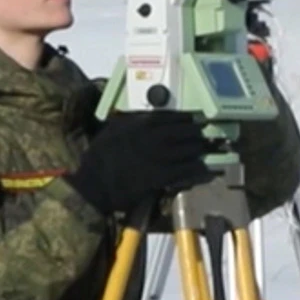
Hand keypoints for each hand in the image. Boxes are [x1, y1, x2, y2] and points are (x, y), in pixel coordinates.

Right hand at [65, 110, 217, 216]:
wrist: (93, 183)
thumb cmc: (98, 157)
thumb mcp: (111, 130)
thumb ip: (128, 121)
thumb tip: (141, 117)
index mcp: (138, 124)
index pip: (170, 116)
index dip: (185, 117)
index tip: (194, 118)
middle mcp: (151, 137)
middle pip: (184, 131)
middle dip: (197, 132)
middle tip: (205, 134)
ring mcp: (157, 157)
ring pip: (188, 149)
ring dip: (200, 149)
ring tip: (206, 149)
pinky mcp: (160, 176)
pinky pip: (185, 170)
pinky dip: (198, 168)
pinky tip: (204, 168)